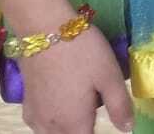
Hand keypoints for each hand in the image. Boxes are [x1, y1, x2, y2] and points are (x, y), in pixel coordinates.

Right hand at [17, 24, 132, 133]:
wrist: (44, 29)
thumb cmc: (82, 52)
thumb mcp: (110, 75)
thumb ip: (119, 105)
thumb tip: (127, 129)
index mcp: (73, 124)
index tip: (104, 123)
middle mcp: (51, 127)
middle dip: (83, 131)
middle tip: (95, 109)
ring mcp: (35, 116)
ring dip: (67, 129)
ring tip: (80, 108)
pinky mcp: (26, 104)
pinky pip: (40, 126)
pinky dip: (51, 123)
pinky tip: (59, 106)